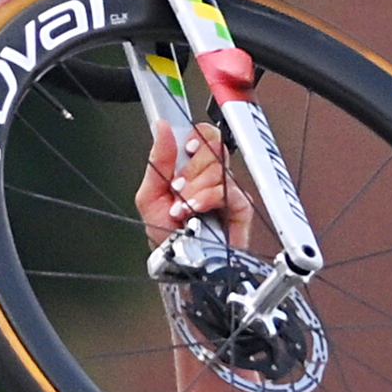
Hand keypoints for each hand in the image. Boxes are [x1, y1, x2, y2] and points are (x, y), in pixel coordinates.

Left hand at [136, 121, 253, 249]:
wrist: (176, 263)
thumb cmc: (165, 235)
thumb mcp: (150, 195)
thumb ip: (157, 160)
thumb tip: (162, 128)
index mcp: (193, 168)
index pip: (206, 135)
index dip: (198, 135)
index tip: (186, 147)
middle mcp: (213, 176)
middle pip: (214, 147)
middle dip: (190, 169)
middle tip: (177, 188)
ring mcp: (229, 190)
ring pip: (218, 169)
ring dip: (193, 190)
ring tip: (182, 208)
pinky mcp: (241, 207)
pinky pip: (227, 191)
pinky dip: (206, 199)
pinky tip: (194, 210)